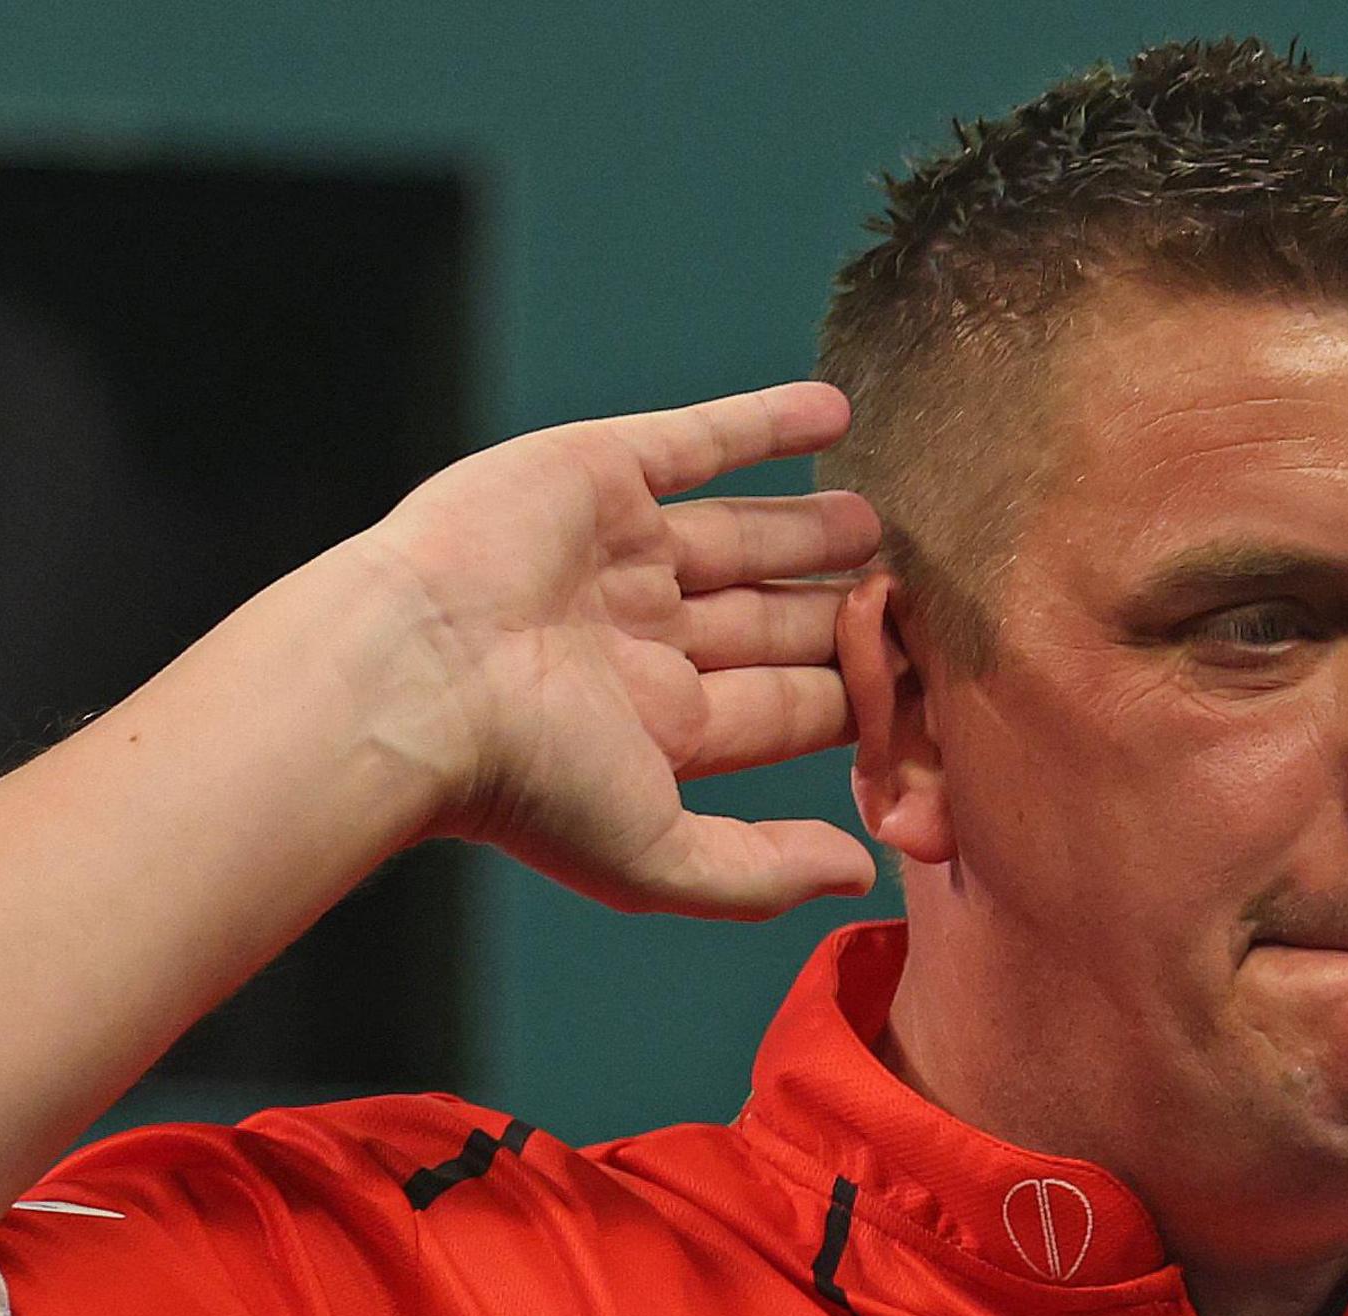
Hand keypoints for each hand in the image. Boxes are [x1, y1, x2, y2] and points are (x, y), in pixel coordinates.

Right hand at [353, 381, 881, 918]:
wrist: (412, 679)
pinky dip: (764, 421)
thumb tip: (862, 874)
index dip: (857, 694)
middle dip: (841, 611)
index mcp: (661, 725)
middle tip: (926, 593)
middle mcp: (644, 636)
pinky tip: (836, 409)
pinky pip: (695, 440)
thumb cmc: (523, 782)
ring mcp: (620, 552)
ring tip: (884, 520)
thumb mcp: (659, 854)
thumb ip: (761, 870)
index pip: (788, 706)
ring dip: (813, 525)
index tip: (935, 683)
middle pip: (772, 621)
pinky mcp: (597, 472)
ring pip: (743, 532)